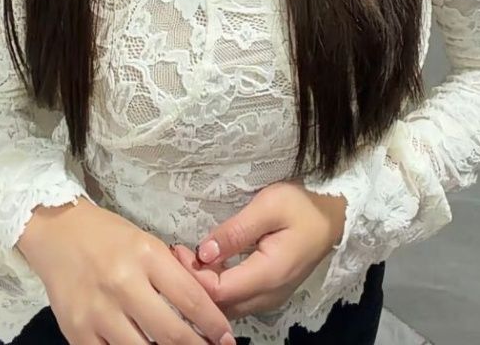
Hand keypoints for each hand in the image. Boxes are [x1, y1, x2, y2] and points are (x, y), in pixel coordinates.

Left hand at [170, 182, 346, 320]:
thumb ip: (236, 230)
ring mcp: (270, 298)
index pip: (219, 291)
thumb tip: (204, 251)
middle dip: (194, 283)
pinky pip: (238, 300)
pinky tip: (208, 266)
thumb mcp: (269, 206)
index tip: (178, 250)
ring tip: (188, 257)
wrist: (333, 216)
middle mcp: (269, 295)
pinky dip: (218, 288)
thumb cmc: (302, 205)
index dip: (194, 275)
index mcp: (269, 275)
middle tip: (178, 252)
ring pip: (228, 307)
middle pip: (221, 305)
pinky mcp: (270, 292)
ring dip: (205, 287)